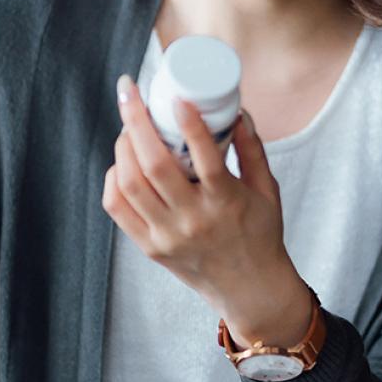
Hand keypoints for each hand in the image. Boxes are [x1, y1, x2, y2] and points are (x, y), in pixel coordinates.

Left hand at [102, 74, 312, 348]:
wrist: (248, 289)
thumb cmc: (260, 233)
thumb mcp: (267, 189)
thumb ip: (252, 148)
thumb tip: (236, 109)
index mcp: (226, 203)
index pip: (206, 159)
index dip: (190, 124)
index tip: (177, 97)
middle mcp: (193, 220)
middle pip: (154, 166)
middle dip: (135, 121)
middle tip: (130, 92)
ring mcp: (166, 236)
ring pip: (130, 184)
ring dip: (123, 146)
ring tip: (129, 123)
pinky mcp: (150, 248)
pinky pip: (118, 208)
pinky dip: (114, 179)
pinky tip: (123, 161)